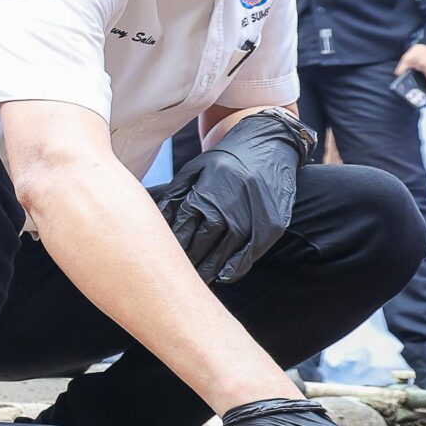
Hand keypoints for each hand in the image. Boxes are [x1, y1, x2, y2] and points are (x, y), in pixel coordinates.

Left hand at [157, 110, 315, 283]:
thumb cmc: (225, 159)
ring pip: (224, 252)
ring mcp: (250, 217)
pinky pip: (251, 252)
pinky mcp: (271, 223)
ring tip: (197, 282)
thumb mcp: (195, 170)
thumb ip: (174, 194)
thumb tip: (154, 217)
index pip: (181, 229)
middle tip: (175, 277)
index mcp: (204, 195)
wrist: (267, 143)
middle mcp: (227, 208)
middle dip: (188, 262)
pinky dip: (237, 266)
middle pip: (201, 245)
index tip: (160, 259)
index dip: (171, 247)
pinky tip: (225, 276)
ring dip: (209, 269)